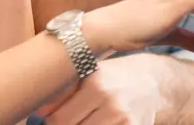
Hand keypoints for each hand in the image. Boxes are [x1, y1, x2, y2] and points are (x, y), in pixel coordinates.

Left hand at [37, 55, 165, 124]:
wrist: (154, 83)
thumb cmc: (113, 77)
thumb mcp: (88, 74)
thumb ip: (62, 91)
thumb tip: (39, 109)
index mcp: (95, 84)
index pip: (58, 119)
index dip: (53, 122)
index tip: (56, 118)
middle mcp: (111, 102)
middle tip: (73, 118)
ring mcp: (125, 120)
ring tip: (86, 118)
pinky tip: (98, 121)